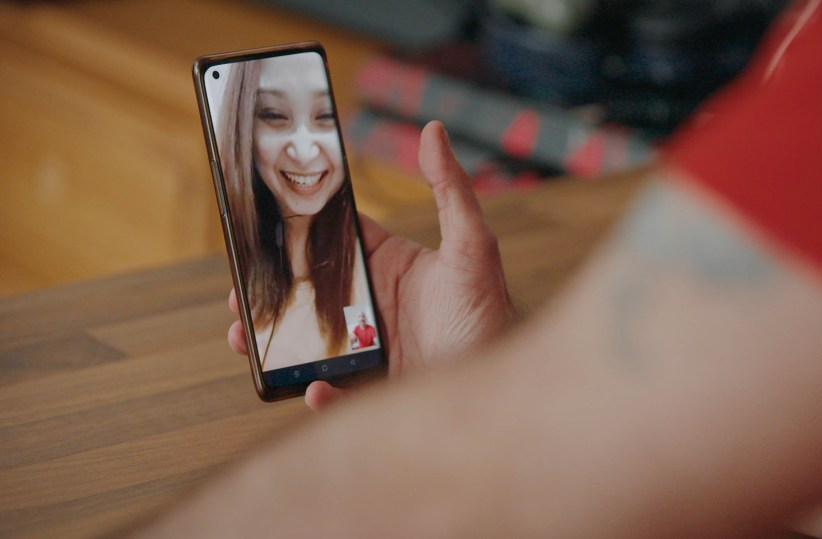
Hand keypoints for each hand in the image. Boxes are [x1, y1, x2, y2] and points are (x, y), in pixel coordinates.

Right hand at [228, 121, 517, 410]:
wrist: (503, 387)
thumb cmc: (490, 313)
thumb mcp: (472, 246)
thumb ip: (450, 189)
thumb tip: (433, 130)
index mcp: (389, 266)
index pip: (334, 240)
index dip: (296, 235)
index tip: (258, 231)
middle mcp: (373, 305)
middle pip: (307, 292)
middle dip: (268, 293)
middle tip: (237, 295)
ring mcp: (369, 347)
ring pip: (307, 341)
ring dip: (273, 343)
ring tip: (246, 340)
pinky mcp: (372, 389)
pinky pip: (333, 391)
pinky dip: (317, 393)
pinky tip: (314, 389)